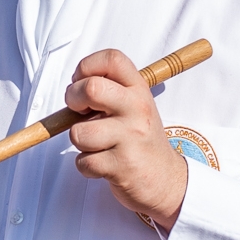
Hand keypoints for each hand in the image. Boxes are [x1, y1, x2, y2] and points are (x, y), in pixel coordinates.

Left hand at [63, 46, 190, 230]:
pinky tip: (103, 164)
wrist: (166, 180)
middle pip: (91, 88)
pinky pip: (83, 162)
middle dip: (73, 99)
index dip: (87, 66)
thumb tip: (73, 87)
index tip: (82, 81)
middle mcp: (137, 109)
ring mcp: (130, 138)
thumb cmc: (140, 140)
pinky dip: (86, 166)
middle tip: (79, 111)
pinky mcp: (122, 166)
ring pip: (79, 132)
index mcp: (139, 90)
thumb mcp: (134, 107)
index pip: (112, 59)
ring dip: (80, 141)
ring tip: (97, 145)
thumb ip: (110, 91)